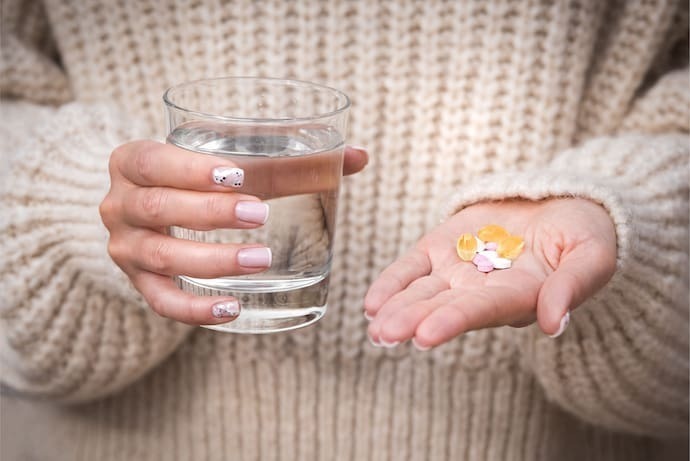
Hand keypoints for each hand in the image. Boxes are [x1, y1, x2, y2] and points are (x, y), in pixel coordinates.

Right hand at [100, 140, 366, 324]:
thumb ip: (291, 157)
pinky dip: (195, 308)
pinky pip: (161, 302)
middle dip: (209, 213)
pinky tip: (233, 308)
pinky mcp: (138, 284)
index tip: (237, 175)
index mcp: (133, 162)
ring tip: (262, 259)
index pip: (152, 161)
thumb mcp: (229, 159)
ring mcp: (124, 248)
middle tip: (261, 215)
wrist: (148, 206)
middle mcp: (118, 204)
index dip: (189, 169)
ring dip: (211, 260)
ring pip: (161, 257)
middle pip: (157, 208)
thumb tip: (359, 157)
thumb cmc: (197, 177)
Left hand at [364, 198, 616, 348]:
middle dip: (412, 320)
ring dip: (396, 308)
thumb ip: (572, 286)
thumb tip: (553, 325)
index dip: (451, 321)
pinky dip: (392, 283)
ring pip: (421, 292)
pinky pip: (411, 267)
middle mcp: (481, 291)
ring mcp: (458, 270)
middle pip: (442, 307)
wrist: (561, 205)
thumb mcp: (591, 256)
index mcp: (517, 297)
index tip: (424, 335)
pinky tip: (371, 303)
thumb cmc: (584, 235)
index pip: (479, 311)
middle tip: (384, 335)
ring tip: (373, 323)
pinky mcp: (442, 247)